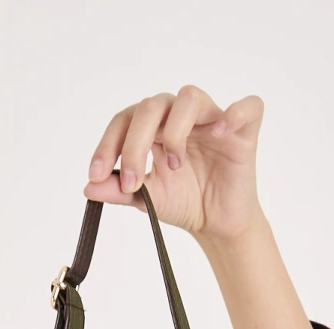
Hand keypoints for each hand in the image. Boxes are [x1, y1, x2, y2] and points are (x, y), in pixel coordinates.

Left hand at [83, 86, 265, 243]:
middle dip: (134, 144)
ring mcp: (212, 119)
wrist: (217, 225)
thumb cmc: (185, 202)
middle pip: (151, 106)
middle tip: (132, 182)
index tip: (97, 175)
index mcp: (154, 128)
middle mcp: (180, 117)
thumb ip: (119, 191)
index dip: (108, 144)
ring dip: (174, 130)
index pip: (125, 120)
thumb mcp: (147, 200)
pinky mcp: (243, 130)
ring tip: (174, 164)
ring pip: (189, 97)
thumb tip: (87, 187)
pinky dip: (234, 114)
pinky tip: (220, 132)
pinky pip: (247, 107)